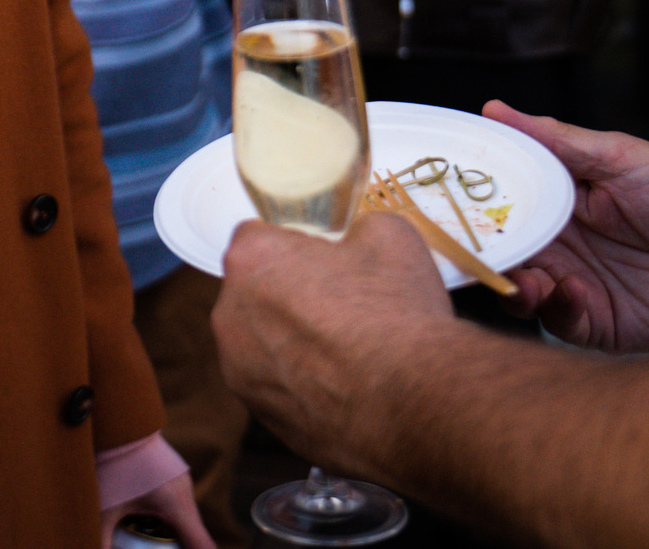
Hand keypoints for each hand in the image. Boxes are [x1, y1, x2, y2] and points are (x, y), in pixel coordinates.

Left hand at [102, 472, 214, 548]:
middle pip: (195, 536)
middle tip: (162, 547)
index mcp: (176, 506)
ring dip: (178, 534)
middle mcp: (185, 494)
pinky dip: (172, 520)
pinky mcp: (175, 475)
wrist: (118, 420)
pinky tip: (150, 524)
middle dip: (183, 547)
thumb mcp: (105, 507)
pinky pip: (180, 505)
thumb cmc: (112, 462)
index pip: (202, 545)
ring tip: (156, 541)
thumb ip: (102, 537)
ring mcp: (183, 482)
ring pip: (188, 520)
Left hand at [210, 213, 452, 477]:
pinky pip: (280, 390)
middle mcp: (229, 316)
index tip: (324, 260)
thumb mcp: (388, 235)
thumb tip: (354, 243)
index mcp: (250, 260)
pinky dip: (304, 388)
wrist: (419, 406)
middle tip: (340, 305)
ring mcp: (240, 374)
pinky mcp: (264, 419)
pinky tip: (346, 390)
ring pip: (263, 346)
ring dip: (293, 345)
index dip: (294, 246)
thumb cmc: (398, 313)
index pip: (257, 238)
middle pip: (255, 294)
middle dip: (288, 296)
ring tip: (348, 353)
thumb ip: (353, 230)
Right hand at [483, 102, 648, 351]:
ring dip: (510, 283)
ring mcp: (570, 285)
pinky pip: (557, 320)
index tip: (439, 195)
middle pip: (498, 249)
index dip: (467, 201)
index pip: (496, 202)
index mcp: (553, 202)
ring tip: (521, 277)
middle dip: (478, 249)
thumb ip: (556, 140)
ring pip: (517, 288)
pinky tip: (567, 290)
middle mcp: (554, 245)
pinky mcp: (592, 323)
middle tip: (467, 245)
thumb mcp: (617, 155)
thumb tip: (494, 108)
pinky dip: (553, 307)